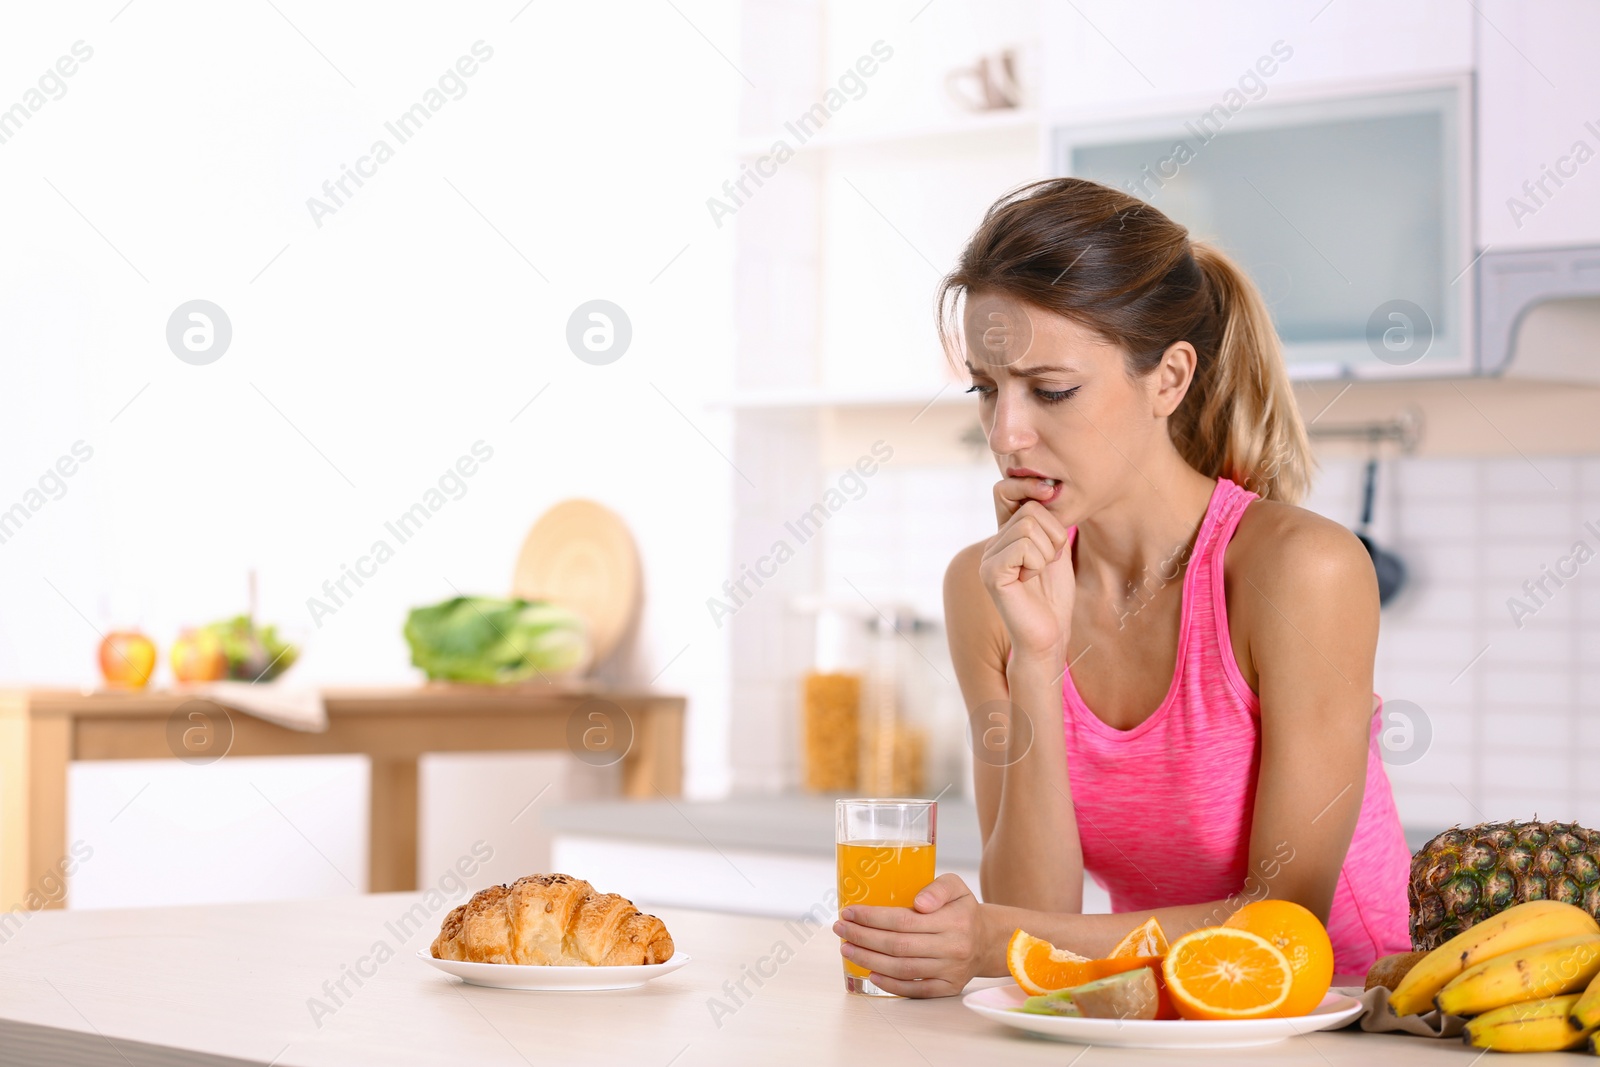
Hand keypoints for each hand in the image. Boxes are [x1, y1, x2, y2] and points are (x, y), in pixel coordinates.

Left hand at [831, 874, 989, 997]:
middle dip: (863, 937)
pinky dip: (889, 984)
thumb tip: (918, 902)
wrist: (988, 940)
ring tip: (847, 949)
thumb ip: (937, 888)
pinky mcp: (947, 988)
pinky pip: (914, 989)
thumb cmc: (963, 909)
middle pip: (898, 945)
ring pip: (902, 969)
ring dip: (869, 960)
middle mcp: (953, 947)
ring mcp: (950, 971)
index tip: (849, 912)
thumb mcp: (956, 886)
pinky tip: (870, 973)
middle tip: (840, 929)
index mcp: (954, 920)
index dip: (872, 917)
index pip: (904, 920)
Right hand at [981, 478, 1074, 662]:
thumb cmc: (1054, 597)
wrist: (1049, 635)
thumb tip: (1045, 488)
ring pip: (1029, 526)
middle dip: (1054, 535)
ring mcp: (988, 558)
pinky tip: (1029, 581)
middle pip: (1030, 509)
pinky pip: (1023, 547)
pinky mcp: (991, 573)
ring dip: (1049, 552)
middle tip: (1049, 562)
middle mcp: (992, 544)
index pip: (1006, 490)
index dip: (1027, 485)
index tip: (1051, 490)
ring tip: (1039, 574)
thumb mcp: (1055, 549)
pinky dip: (1038, 563)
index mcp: (1004, 536)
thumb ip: (1045, 521)